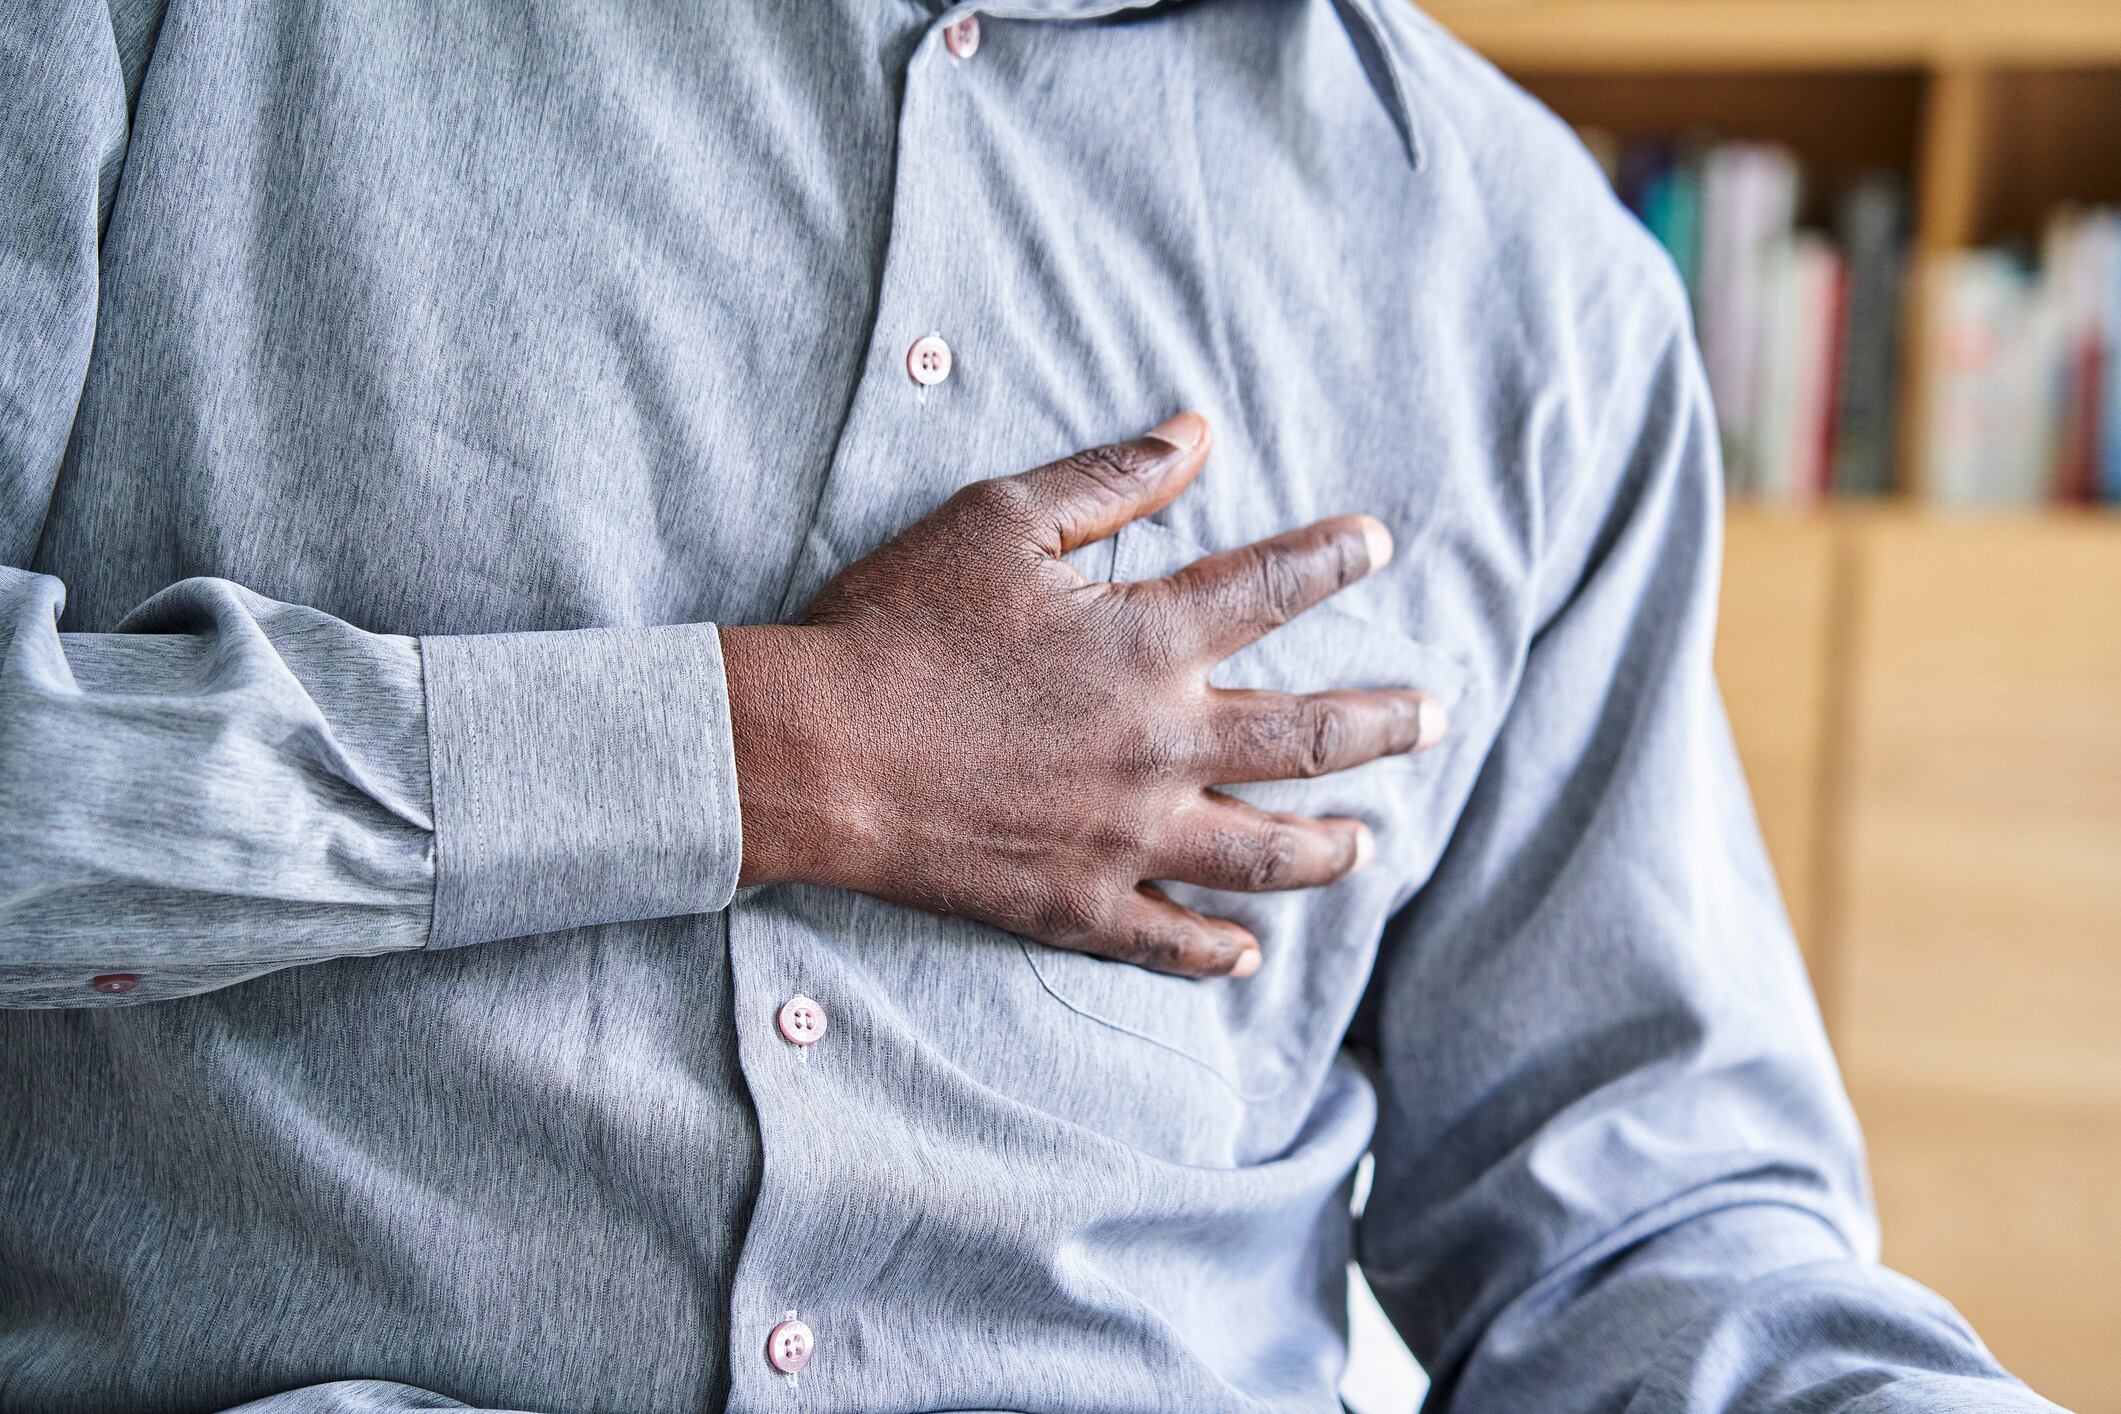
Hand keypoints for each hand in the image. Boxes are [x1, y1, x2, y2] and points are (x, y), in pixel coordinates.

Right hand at [721, 413, 1446, 977]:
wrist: (815, 752)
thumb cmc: (896, 626)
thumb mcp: (998, 522)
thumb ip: (1108, 478)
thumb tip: (1196, 432)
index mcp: (1148, 641)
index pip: (1274, 588)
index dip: (1334, 558)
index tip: (1378, 544)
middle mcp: (1162, 744)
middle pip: (1311, 738)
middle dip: (1388, 722)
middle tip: (1436, 714)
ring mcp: (1127, 837)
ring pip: (1265, 854)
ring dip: (1329, 848)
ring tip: (1369, 847)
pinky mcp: (1077, 905)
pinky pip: (1170, 941)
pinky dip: (1217, 951)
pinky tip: (1248, 954)